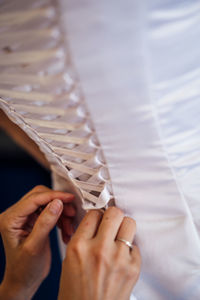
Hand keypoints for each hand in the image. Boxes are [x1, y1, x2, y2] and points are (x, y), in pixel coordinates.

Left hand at [0, 185, 74, 299]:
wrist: (24, 280)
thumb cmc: (24, 269)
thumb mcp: (35, 247)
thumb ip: (45, 223)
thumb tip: (57, 203)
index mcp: (10, 219)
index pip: (34, 199)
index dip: (54, 196)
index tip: (69, 198)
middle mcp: (15, 215)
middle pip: (40, 197)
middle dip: (59, 204)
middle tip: (71, 213)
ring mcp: (24, 217)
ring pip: (47, 203)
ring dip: (61, 213)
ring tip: (69, 227)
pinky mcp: (32, 220)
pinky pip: (49, 211)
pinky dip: (60, 218)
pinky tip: (65, 230)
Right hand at [58, 207, 140, 299]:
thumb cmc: (76, 293)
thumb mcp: (69, 261)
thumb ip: (83, 239)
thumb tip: (97, 221)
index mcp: (78, 246)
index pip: (93, 213)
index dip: (97, 215)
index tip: (99, 219)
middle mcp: (98, 249)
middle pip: (114, 213)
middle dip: (113, 216)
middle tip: (111, 223)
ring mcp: (118, 258)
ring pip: (129, 223)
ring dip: (124, 227)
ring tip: (119, 237)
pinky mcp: (133, 268)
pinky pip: (136, 246)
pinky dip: (130, 249)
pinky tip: (122, 258)